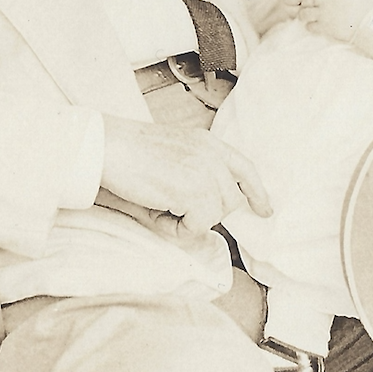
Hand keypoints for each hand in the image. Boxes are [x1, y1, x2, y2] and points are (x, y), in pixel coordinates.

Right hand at [100, 117, 271, 239]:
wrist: (108, 147)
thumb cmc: (131, 151)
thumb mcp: (177, 150)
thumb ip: (199, 168)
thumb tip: (211, 203)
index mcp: (209, 142)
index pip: (245, 168)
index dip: (257, 192)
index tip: (264, 210)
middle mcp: (213, 155)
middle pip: (230, 201)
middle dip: (206, 212)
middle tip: (171, 205)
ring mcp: (205, 172)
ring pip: (215, 216)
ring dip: (188, 220)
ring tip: (160, 205)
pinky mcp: (193, 191)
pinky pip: (196, 227)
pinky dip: (175, 229)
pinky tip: (156, 212)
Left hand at [301, 0, 372, 44]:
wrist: (370, 25)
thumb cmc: (363, 6)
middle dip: (307, 4)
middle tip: (310, 8)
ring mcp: (324, 14)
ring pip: (303, 13)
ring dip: (305, 15)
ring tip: (309, 18)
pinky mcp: (324, 27)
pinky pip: (309, 26)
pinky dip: (311, 27)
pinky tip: (316, 27)